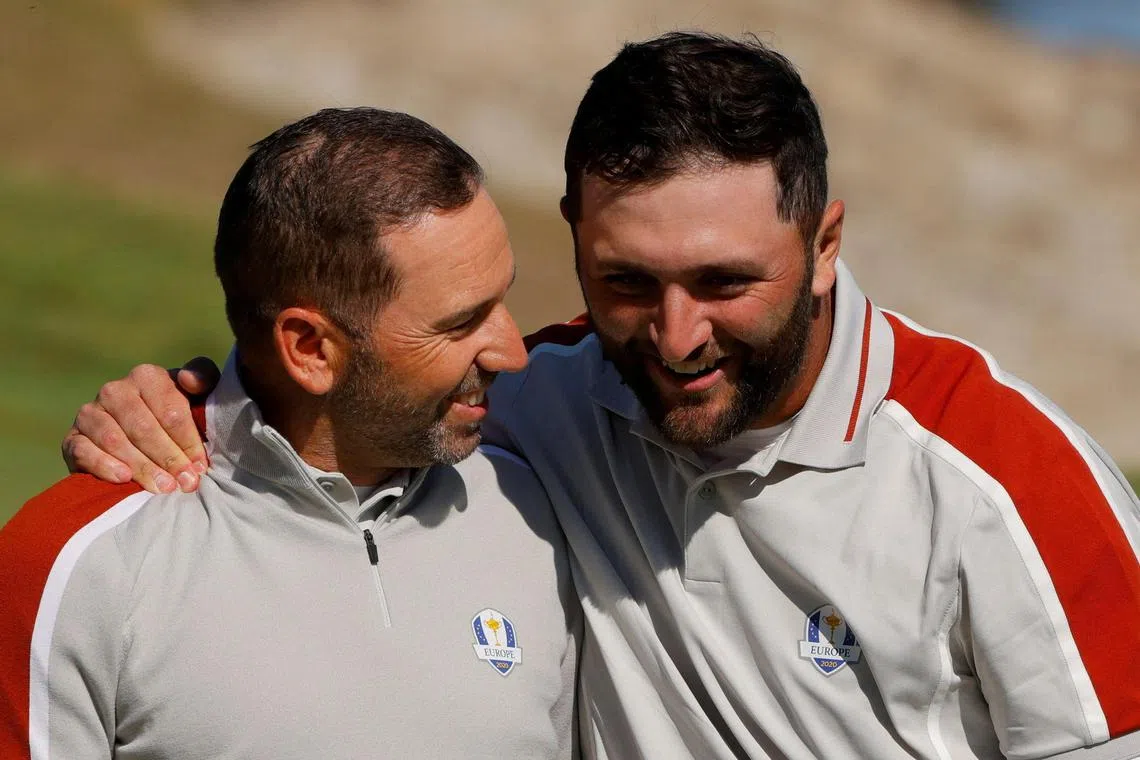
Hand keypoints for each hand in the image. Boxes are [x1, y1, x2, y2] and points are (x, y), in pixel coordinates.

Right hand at [61, 357, 221, 492]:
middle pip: (143, 428)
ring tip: (163, 488)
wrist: (140, 439)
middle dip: (168, 458)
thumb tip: (188, 379)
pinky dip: (104, 466)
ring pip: (115, 440)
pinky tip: (124, 479)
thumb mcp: (197, 394)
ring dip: (142, 467)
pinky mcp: (72, 438)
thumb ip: (203, 377)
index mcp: (146, 376)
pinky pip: (83, 451)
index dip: (188, 441)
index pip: (170, 411)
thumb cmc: (177, 415)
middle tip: (185, 483)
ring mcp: (90, 413)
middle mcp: (115, 390)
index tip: (201, 465)